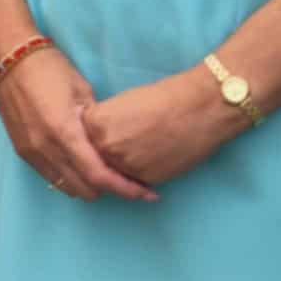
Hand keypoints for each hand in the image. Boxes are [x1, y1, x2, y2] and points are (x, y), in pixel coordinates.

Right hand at [0, 47, 156, 202]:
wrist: (6, 58)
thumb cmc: (49, 67)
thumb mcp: (82, 90)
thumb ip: (97, 123)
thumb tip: (112, 144)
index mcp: (64, 132)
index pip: (100, 176)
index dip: (126, 189)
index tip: (148, 194)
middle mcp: (46, 149)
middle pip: (86, 190)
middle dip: (110, 189)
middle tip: (126, 177)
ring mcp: (31, 152)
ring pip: (67, 188)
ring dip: (88, 185)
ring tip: (102, 170)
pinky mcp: (22, 151)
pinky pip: (51, 177)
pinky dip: (69, 177)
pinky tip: (78, 163)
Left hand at [81, 67, 240, 186]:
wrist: (197, 110)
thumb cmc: (162, 98)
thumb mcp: (121, 104)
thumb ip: (104, 122)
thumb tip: (98, 137)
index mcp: (95, 123)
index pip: (83, 136)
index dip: (95, 135)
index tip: (107, 132)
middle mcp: (105, 146)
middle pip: (96, 157)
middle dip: (105, 154)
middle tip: (125, 145)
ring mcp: (125, 166)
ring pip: (115, 172)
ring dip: (121, 167)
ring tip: (140, 151)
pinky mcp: (145, 179)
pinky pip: (134, 181)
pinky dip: (139, 175)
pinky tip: (152, 159)